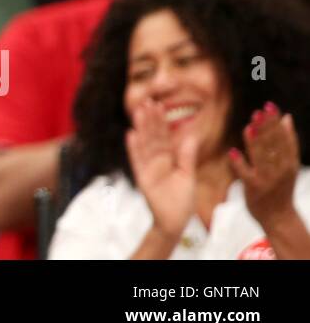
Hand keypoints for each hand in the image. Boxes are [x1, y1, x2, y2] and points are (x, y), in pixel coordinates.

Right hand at [126, 98, 198, 239]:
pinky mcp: (142, 177)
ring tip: (139, 112)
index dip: (162, 121)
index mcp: (170, 158)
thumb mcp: (188, 176)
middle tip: (147, 101)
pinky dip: (134, 148)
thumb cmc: (182, 200)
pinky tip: (131, 134)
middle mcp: (157, 160)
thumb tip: (192, 135)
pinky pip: (137, 160)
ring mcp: (148, 167)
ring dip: (141, 128)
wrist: (174, 222)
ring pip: (144, 144)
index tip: (160, 105)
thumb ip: (187, 156)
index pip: (165, 136)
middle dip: (150, 119)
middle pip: (153, 136)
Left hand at [231, 102, 299, 229]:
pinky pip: (245, 174)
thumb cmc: (280, 186)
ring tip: (250, 126)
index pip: (284, 139)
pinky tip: (232, 152)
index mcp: (289, 162)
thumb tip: (286, 117)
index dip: (277, 122)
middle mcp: (280, 169)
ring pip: (261, 157)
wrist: (279, 217)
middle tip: (260, 111)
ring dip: (255, 142)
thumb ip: (286, 142)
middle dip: (267, 127)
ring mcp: (267, 178)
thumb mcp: (287, 164)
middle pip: (273, 145)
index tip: (271, 106)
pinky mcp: (253, 187)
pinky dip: (239, 163)